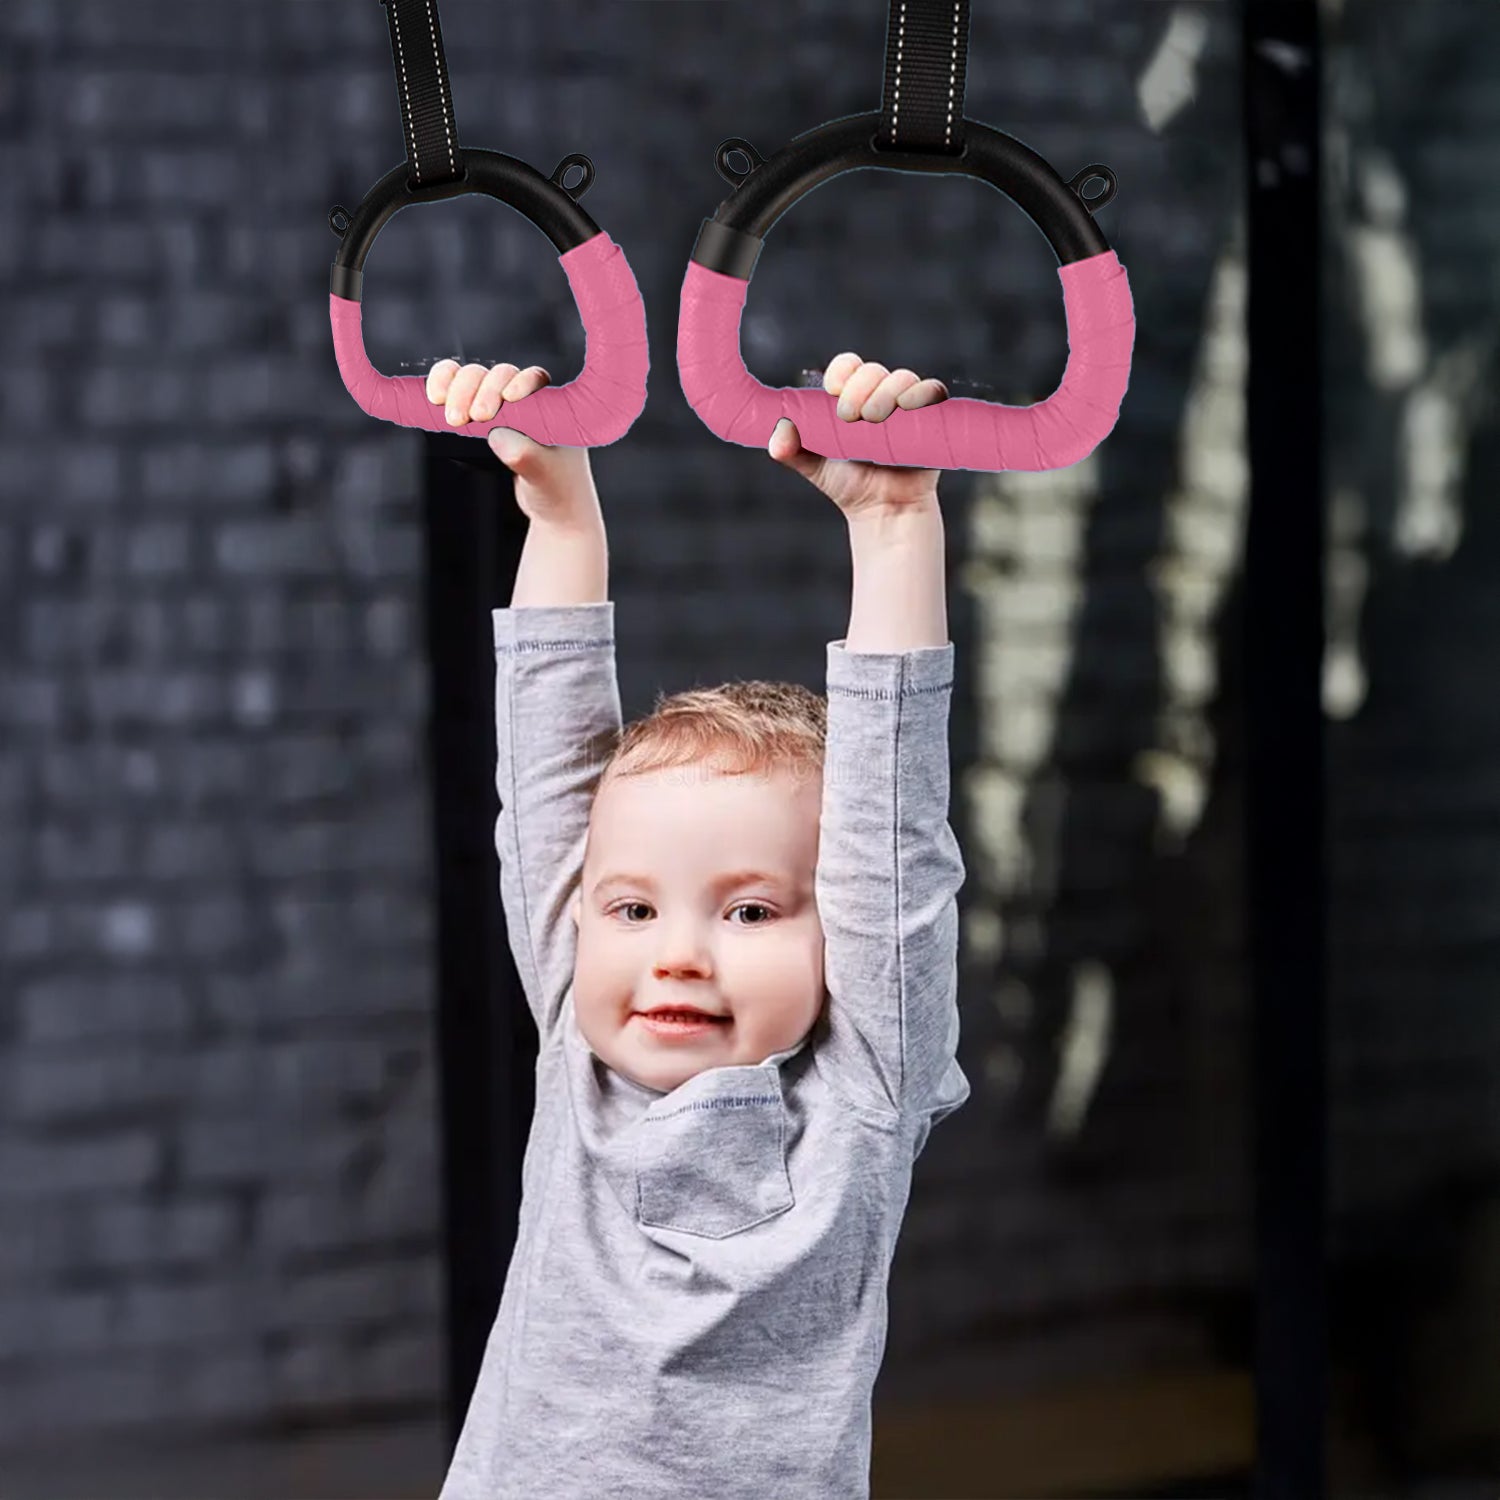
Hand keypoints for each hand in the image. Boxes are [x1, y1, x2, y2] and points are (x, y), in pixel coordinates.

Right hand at [425, 360, 600, 528]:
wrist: (550, 507)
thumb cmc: (557, 488)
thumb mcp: (545, 476)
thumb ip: (526, 455)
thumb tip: (498, 436)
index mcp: (551, 406)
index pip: (534, 378)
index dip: (519, 382)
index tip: (508, 399)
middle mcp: (525, 399)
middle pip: (498, 375)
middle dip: (478, 390)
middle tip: (467, 419)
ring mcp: (499, 405)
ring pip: (474, 378)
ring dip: (457, 389)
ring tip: (451, 418)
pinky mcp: (477, 415)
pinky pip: (456, 389)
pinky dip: (443, 386)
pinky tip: (435, 398)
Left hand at [767, 354, 948, 521]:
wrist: (883, 511)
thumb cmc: (849, 485)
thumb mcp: (815, 467)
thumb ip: (792, 451)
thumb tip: (777, 437)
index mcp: (850, 398)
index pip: (847, 367)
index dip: (842, 371)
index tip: (834, 390)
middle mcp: (879, 397)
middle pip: (873, 370)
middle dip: (860, 388)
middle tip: (851, 417)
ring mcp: (906, 406)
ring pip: (902, 379)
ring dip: (887, 394)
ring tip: (876, 421)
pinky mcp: (932, 418)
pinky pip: (931, 393)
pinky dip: (920, 397)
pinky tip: (907, 412)